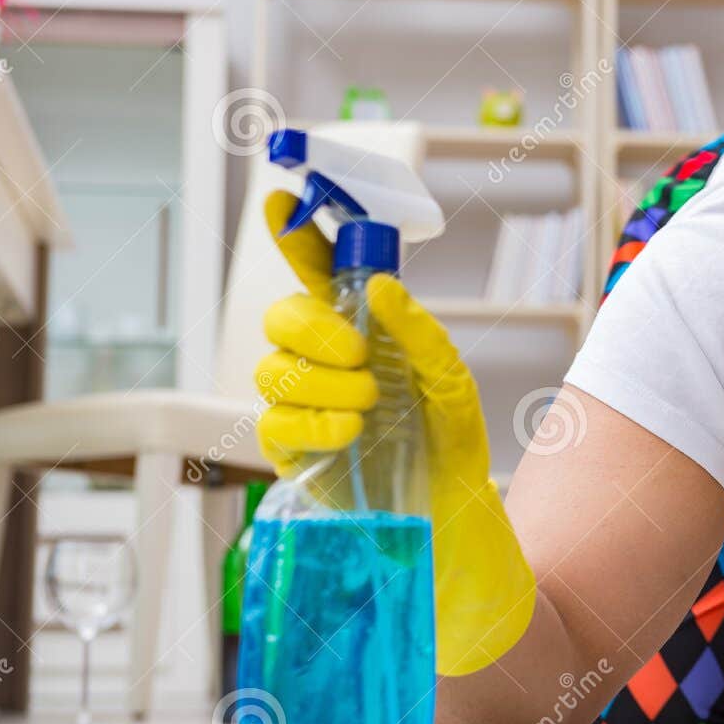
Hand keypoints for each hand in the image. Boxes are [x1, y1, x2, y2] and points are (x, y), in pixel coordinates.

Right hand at [254, 192, 535, 675]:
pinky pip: (273, 423)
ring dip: (321, 380)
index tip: (282, 200)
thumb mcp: (453, 383)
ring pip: (270, 369)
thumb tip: (379, 287)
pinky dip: (312, 419)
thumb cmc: (453, 447)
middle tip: (359, 351)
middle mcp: (324, 365)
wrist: (451, 523)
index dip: (296, 235)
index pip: (318, 274)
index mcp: (362, 333)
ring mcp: (303, 408)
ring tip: (370, 403)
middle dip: (311, 325)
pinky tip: (350, 429)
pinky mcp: (291, 454)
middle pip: (279, 317)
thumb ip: (420, 333)